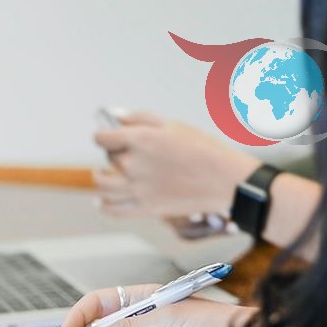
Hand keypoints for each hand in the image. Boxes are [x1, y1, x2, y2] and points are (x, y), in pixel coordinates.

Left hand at [93, 112, 259, 217]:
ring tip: (104, 174)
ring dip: (100, 178)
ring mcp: (137, 188)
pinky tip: (101, 201)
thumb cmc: (204, 150)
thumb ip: (140, 119)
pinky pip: (114, 210)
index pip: (102, 137)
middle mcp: (133, 164)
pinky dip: (104, 206)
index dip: (104, 135)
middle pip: (108, 158)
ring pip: (103, 185)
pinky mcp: (145, 208)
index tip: (108, 136)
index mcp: (140, 140)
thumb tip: (116, 117)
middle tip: (127, 152)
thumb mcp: (173, 125)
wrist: (226, 181)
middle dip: (114, 153)